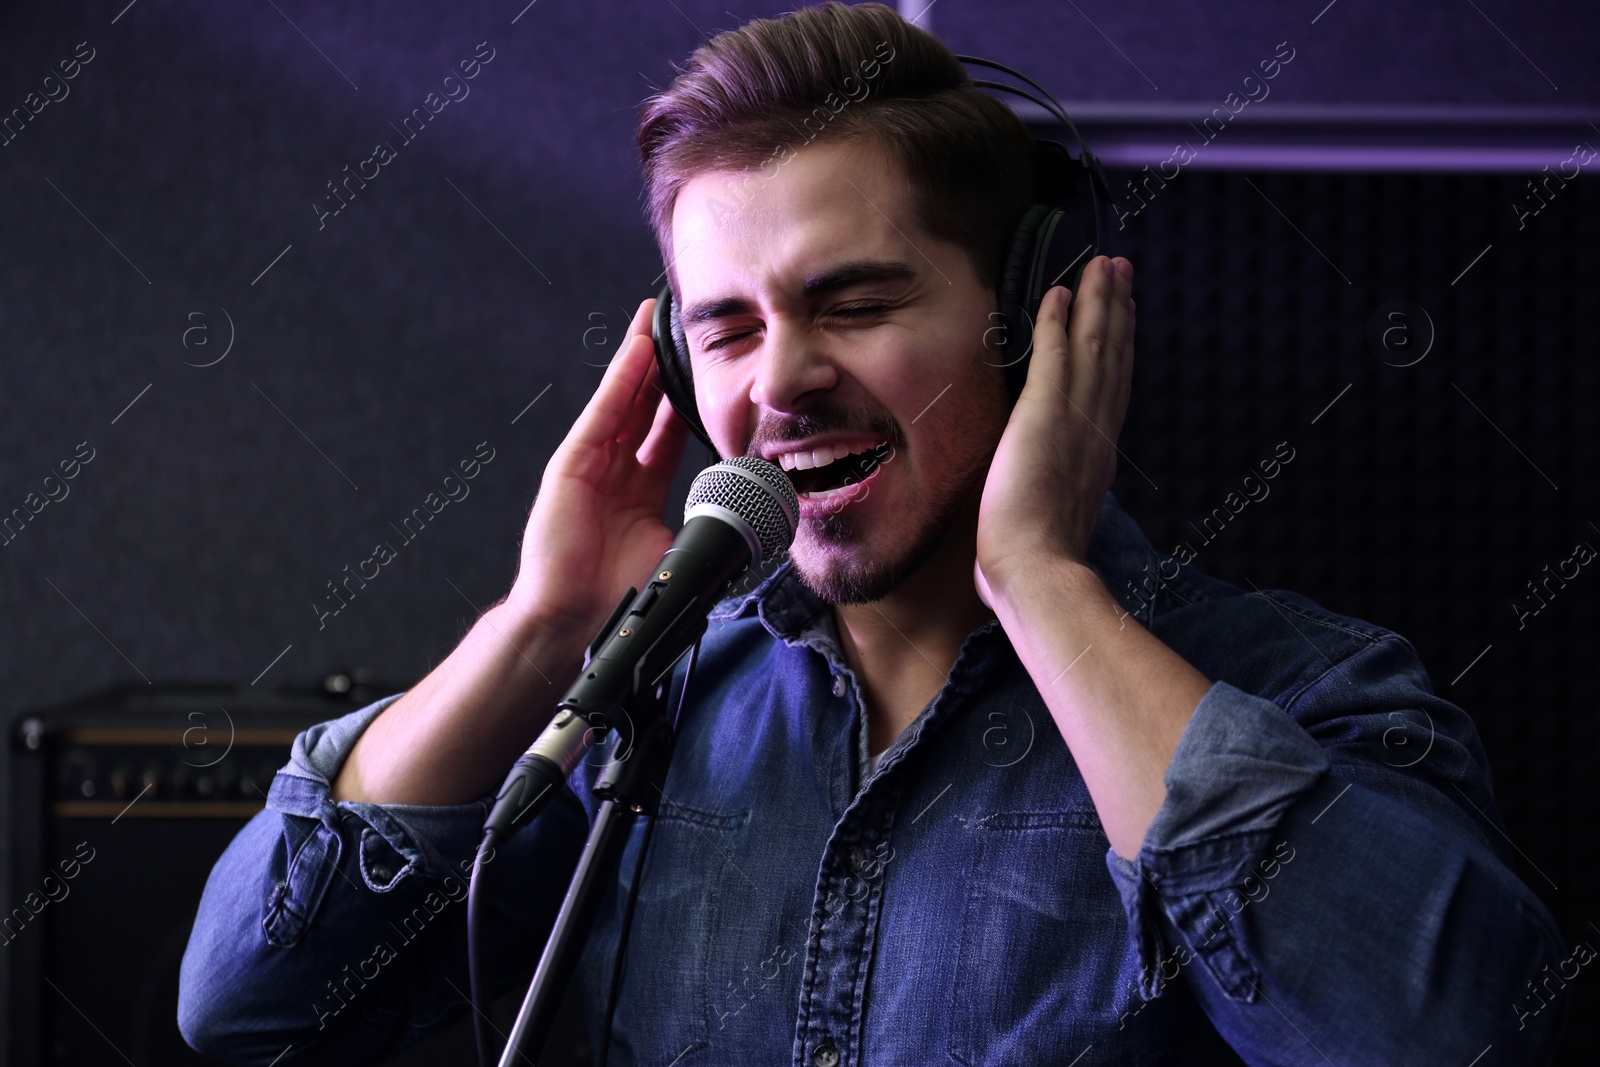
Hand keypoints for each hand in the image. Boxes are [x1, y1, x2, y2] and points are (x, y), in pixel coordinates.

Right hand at [507, 299, 690, 633]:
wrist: (578, 619)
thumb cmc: (622, 594)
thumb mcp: (677, 548)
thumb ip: (706, 522)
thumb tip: (756, 517)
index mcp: (641, 491)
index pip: (668, 434)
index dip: (686, 402)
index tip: (710, 373)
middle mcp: (616, 471)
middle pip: (644, 407)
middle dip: (662, 368)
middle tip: (681, 328)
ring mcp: (592, 465)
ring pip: (624, 400)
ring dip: (640, 359)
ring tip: (655, 319)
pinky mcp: (572, 464)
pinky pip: (604, 413)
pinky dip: (621, 380)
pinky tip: (637, 351)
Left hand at [974, 255, 1134, 607]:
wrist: (1036, 571)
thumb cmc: (1035, 567)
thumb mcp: (1048, 533)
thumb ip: (1046, 517)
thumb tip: (1029, 532)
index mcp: (1096, 460)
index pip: (1111, 392)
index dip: (1119, 351)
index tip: (1123, 319)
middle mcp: (1095, 432)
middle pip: (1112, 357)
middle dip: (1117, 311)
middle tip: (1121, 272)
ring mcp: (1074, 420)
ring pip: (1093, 345)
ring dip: (1097, 301)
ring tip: (1104, 265)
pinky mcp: (1046, 413)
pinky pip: (1055, 353)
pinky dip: (1058, 319)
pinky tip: (1060, 290)